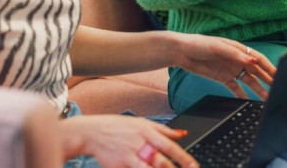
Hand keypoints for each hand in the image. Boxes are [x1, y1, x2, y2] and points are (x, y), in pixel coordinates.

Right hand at [61, 114, 197, 167]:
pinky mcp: (118, 167)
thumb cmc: (119, 127)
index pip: (169, 145)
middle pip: (159, 161)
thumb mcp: (142, 123)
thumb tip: (182, 134)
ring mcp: (127, 157)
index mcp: (147, 131)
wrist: (92, 133)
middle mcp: (138, 144)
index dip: (182, 157)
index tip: (193, 166)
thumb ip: (164, 130)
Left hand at [172, 33, 275, 99]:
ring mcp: (232, 70)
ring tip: (266, 99)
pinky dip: (243, 95)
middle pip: (257, 71)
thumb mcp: (219, 47)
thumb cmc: (200, 44)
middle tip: (277, 89)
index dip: (269, 67)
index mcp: (239, 49)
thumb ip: (236, 54)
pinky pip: (237, 88)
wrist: (182, 52)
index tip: (278, 75)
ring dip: (258, 89)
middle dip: (268, 80)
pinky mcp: (224, 78)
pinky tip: (249, 102)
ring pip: (249, 81)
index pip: (259, 59)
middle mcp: (238, 60)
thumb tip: (253, 60)